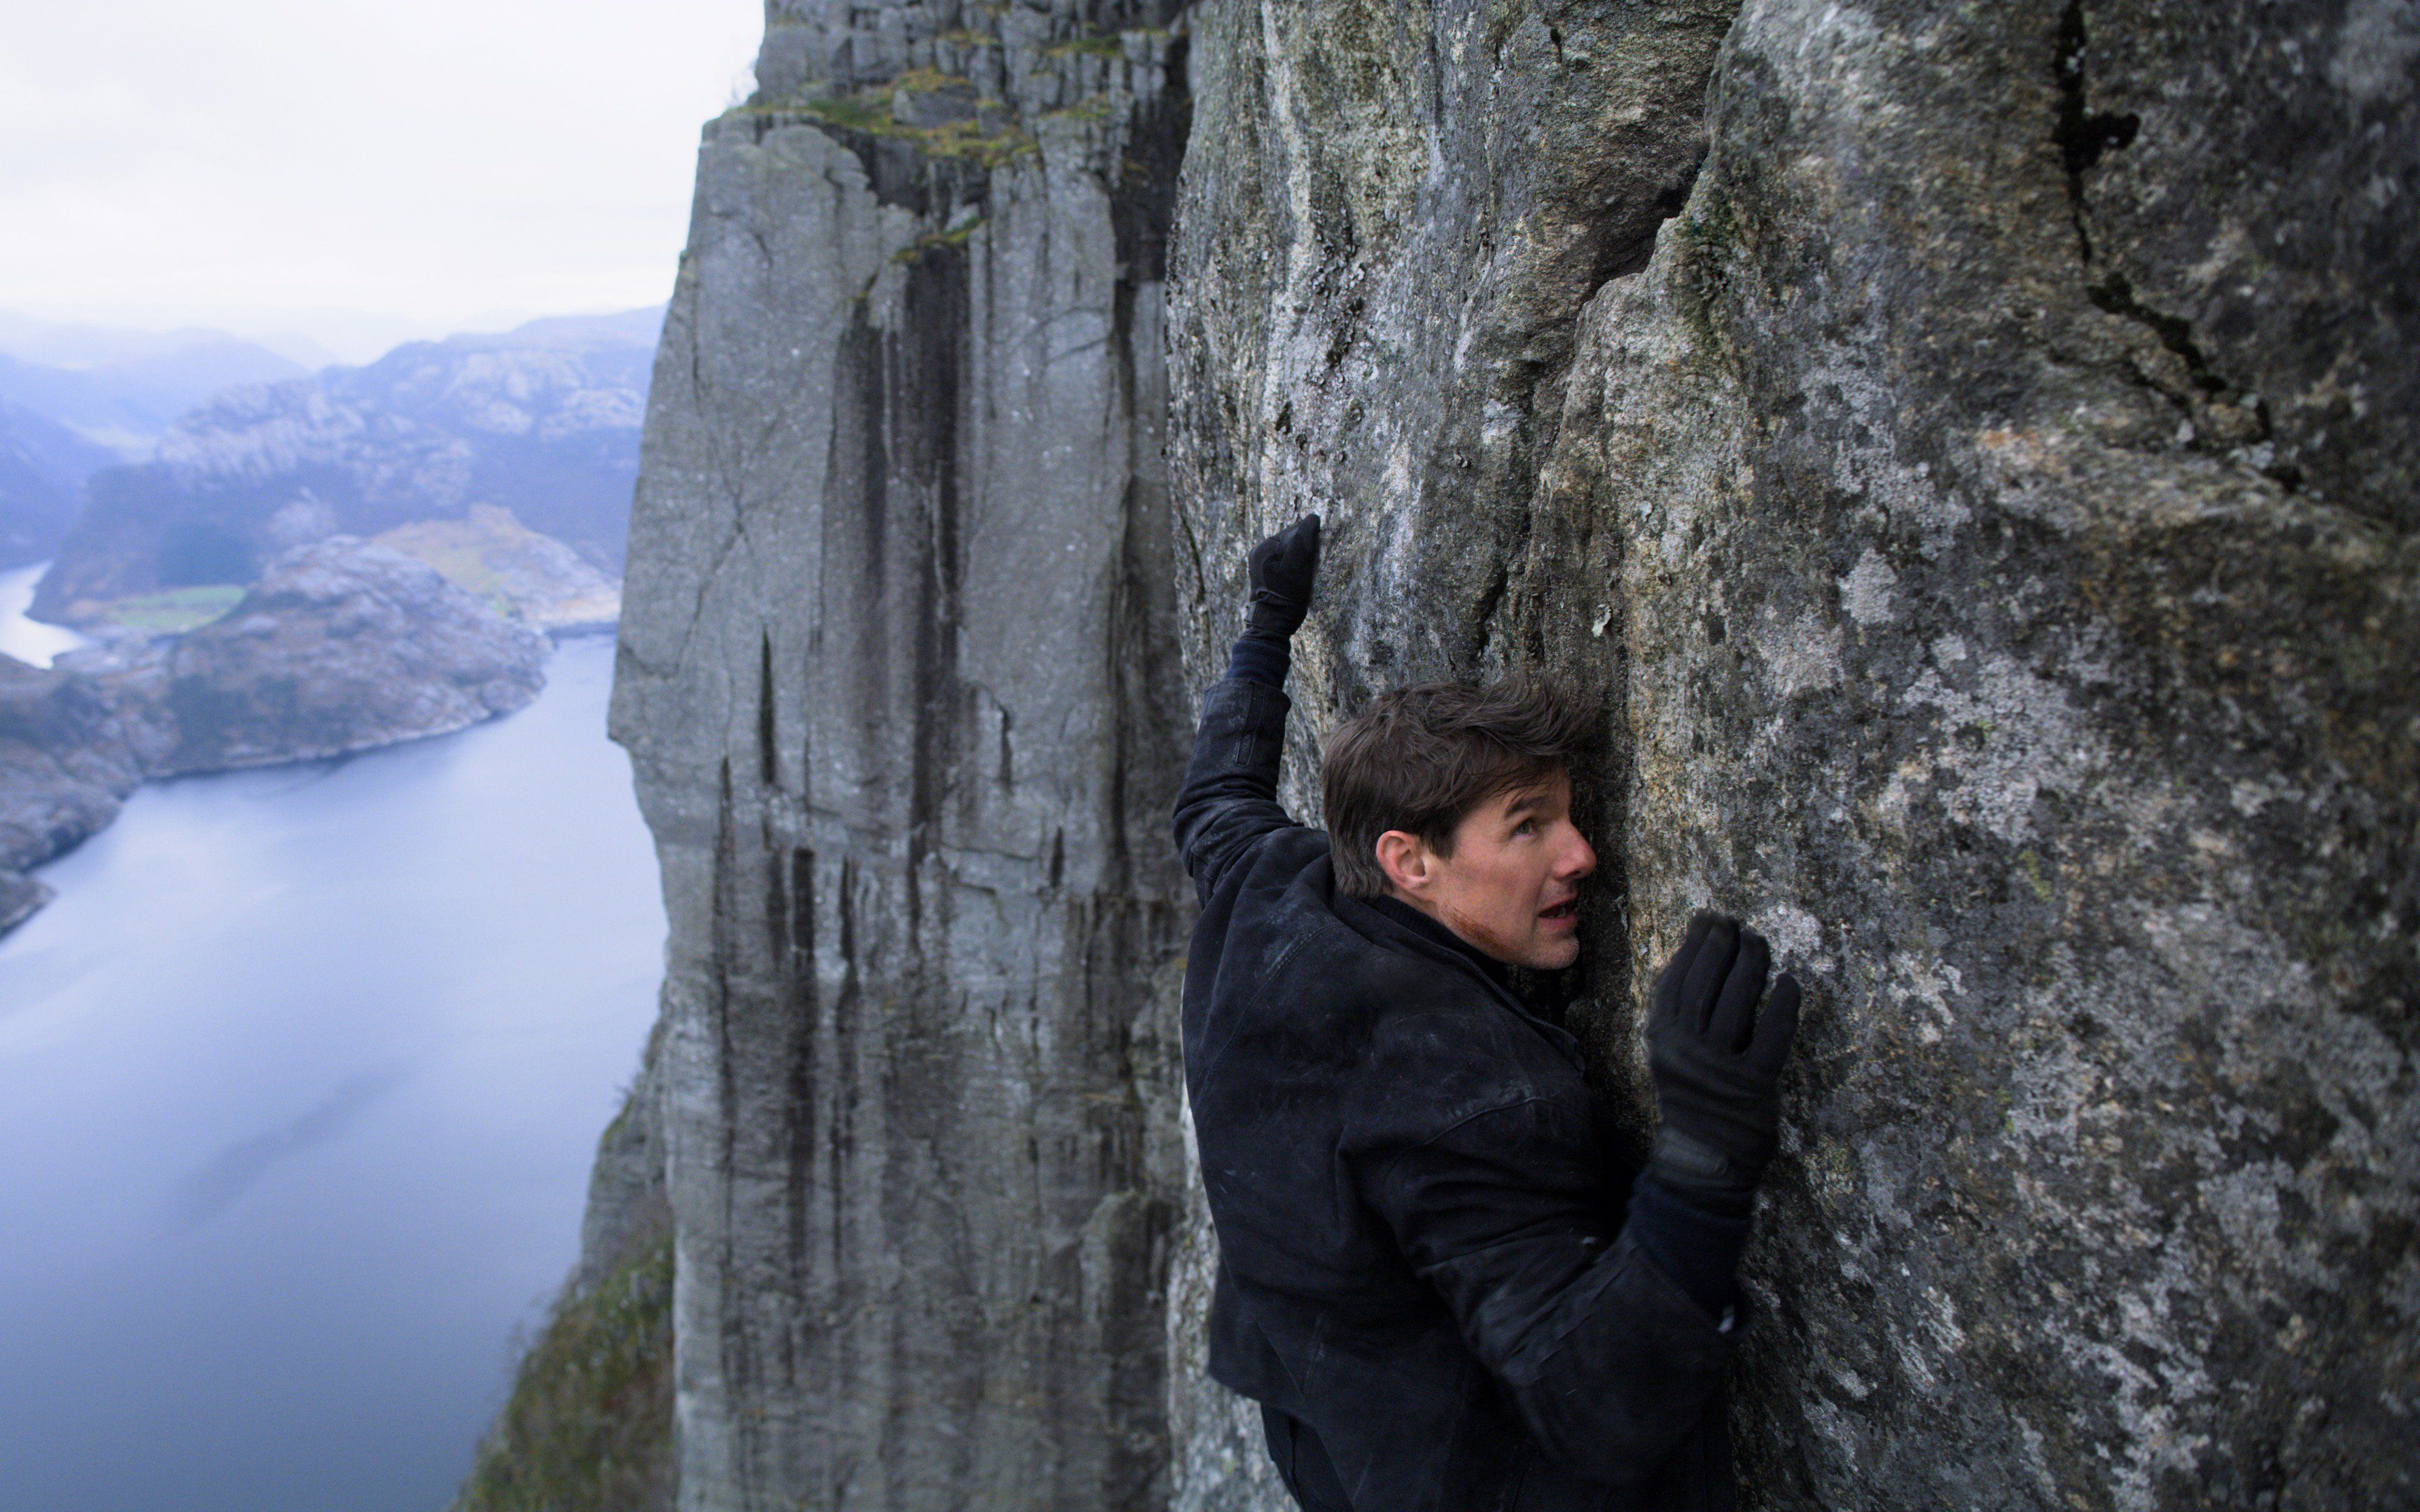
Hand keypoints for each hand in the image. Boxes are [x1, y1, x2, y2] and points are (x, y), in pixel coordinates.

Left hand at [1244, 515, 1320, 639]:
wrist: (1272, 624)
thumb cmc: (1287, 596)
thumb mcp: (1300, 565)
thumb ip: (1305, 538)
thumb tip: (1313, 517)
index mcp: (1264, 547)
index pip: (1296, 532)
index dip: (1310, 544)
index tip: (1313, 559)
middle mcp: (1258, 553)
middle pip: (1291, 542)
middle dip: (1304, 552)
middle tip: (1308, 571)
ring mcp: (1259, 565)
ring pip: (1289, 553)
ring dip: (1300, 561)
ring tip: (1301, 579)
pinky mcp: (1264, 575)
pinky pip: (1284, 564)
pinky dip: (1293, 570)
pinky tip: (1295, 583)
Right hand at [1645, 911, 1800, 1211]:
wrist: (1705, 1158)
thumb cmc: (1692, 1096)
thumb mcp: (1672, 1053)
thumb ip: (1682, 1014)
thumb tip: (1703, 957)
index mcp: (1661, 1037)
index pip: (1677, 977)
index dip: (1696, 943)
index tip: (1711, 920)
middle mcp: (1686, 1048)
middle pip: (1708, 981)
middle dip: (1724, 945)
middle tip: (1739, 926)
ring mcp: (1720, 1066)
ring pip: (1739, 1000)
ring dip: (1752, 964)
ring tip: (1760, 943)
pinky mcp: (1754, 1083)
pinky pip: (1773, 1033)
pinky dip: (1784, 1005)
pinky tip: (1789, 983)